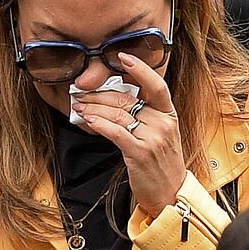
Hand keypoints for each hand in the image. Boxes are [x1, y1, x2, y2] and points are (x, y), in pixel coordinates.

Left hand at [72, 52, 186, 214]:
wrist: (169, 193)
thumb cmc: (160, 164)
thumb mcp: (159, 135)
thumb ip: (144, 116)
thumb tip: (114, 100)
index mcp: (169, 115)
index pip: (157, 85)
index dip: (140, 69)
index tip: (122, 56)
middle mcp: (163, 124)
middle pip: (127, 100)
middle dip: (99, 94)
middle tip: (81, 93)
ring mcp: (153, 138)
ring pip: (118, 114)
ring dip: (94, 108)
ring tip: (79, 106)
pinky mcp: (140, 153)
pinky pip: (116, 132)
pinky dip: (99, 124)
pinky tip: (88, 120)